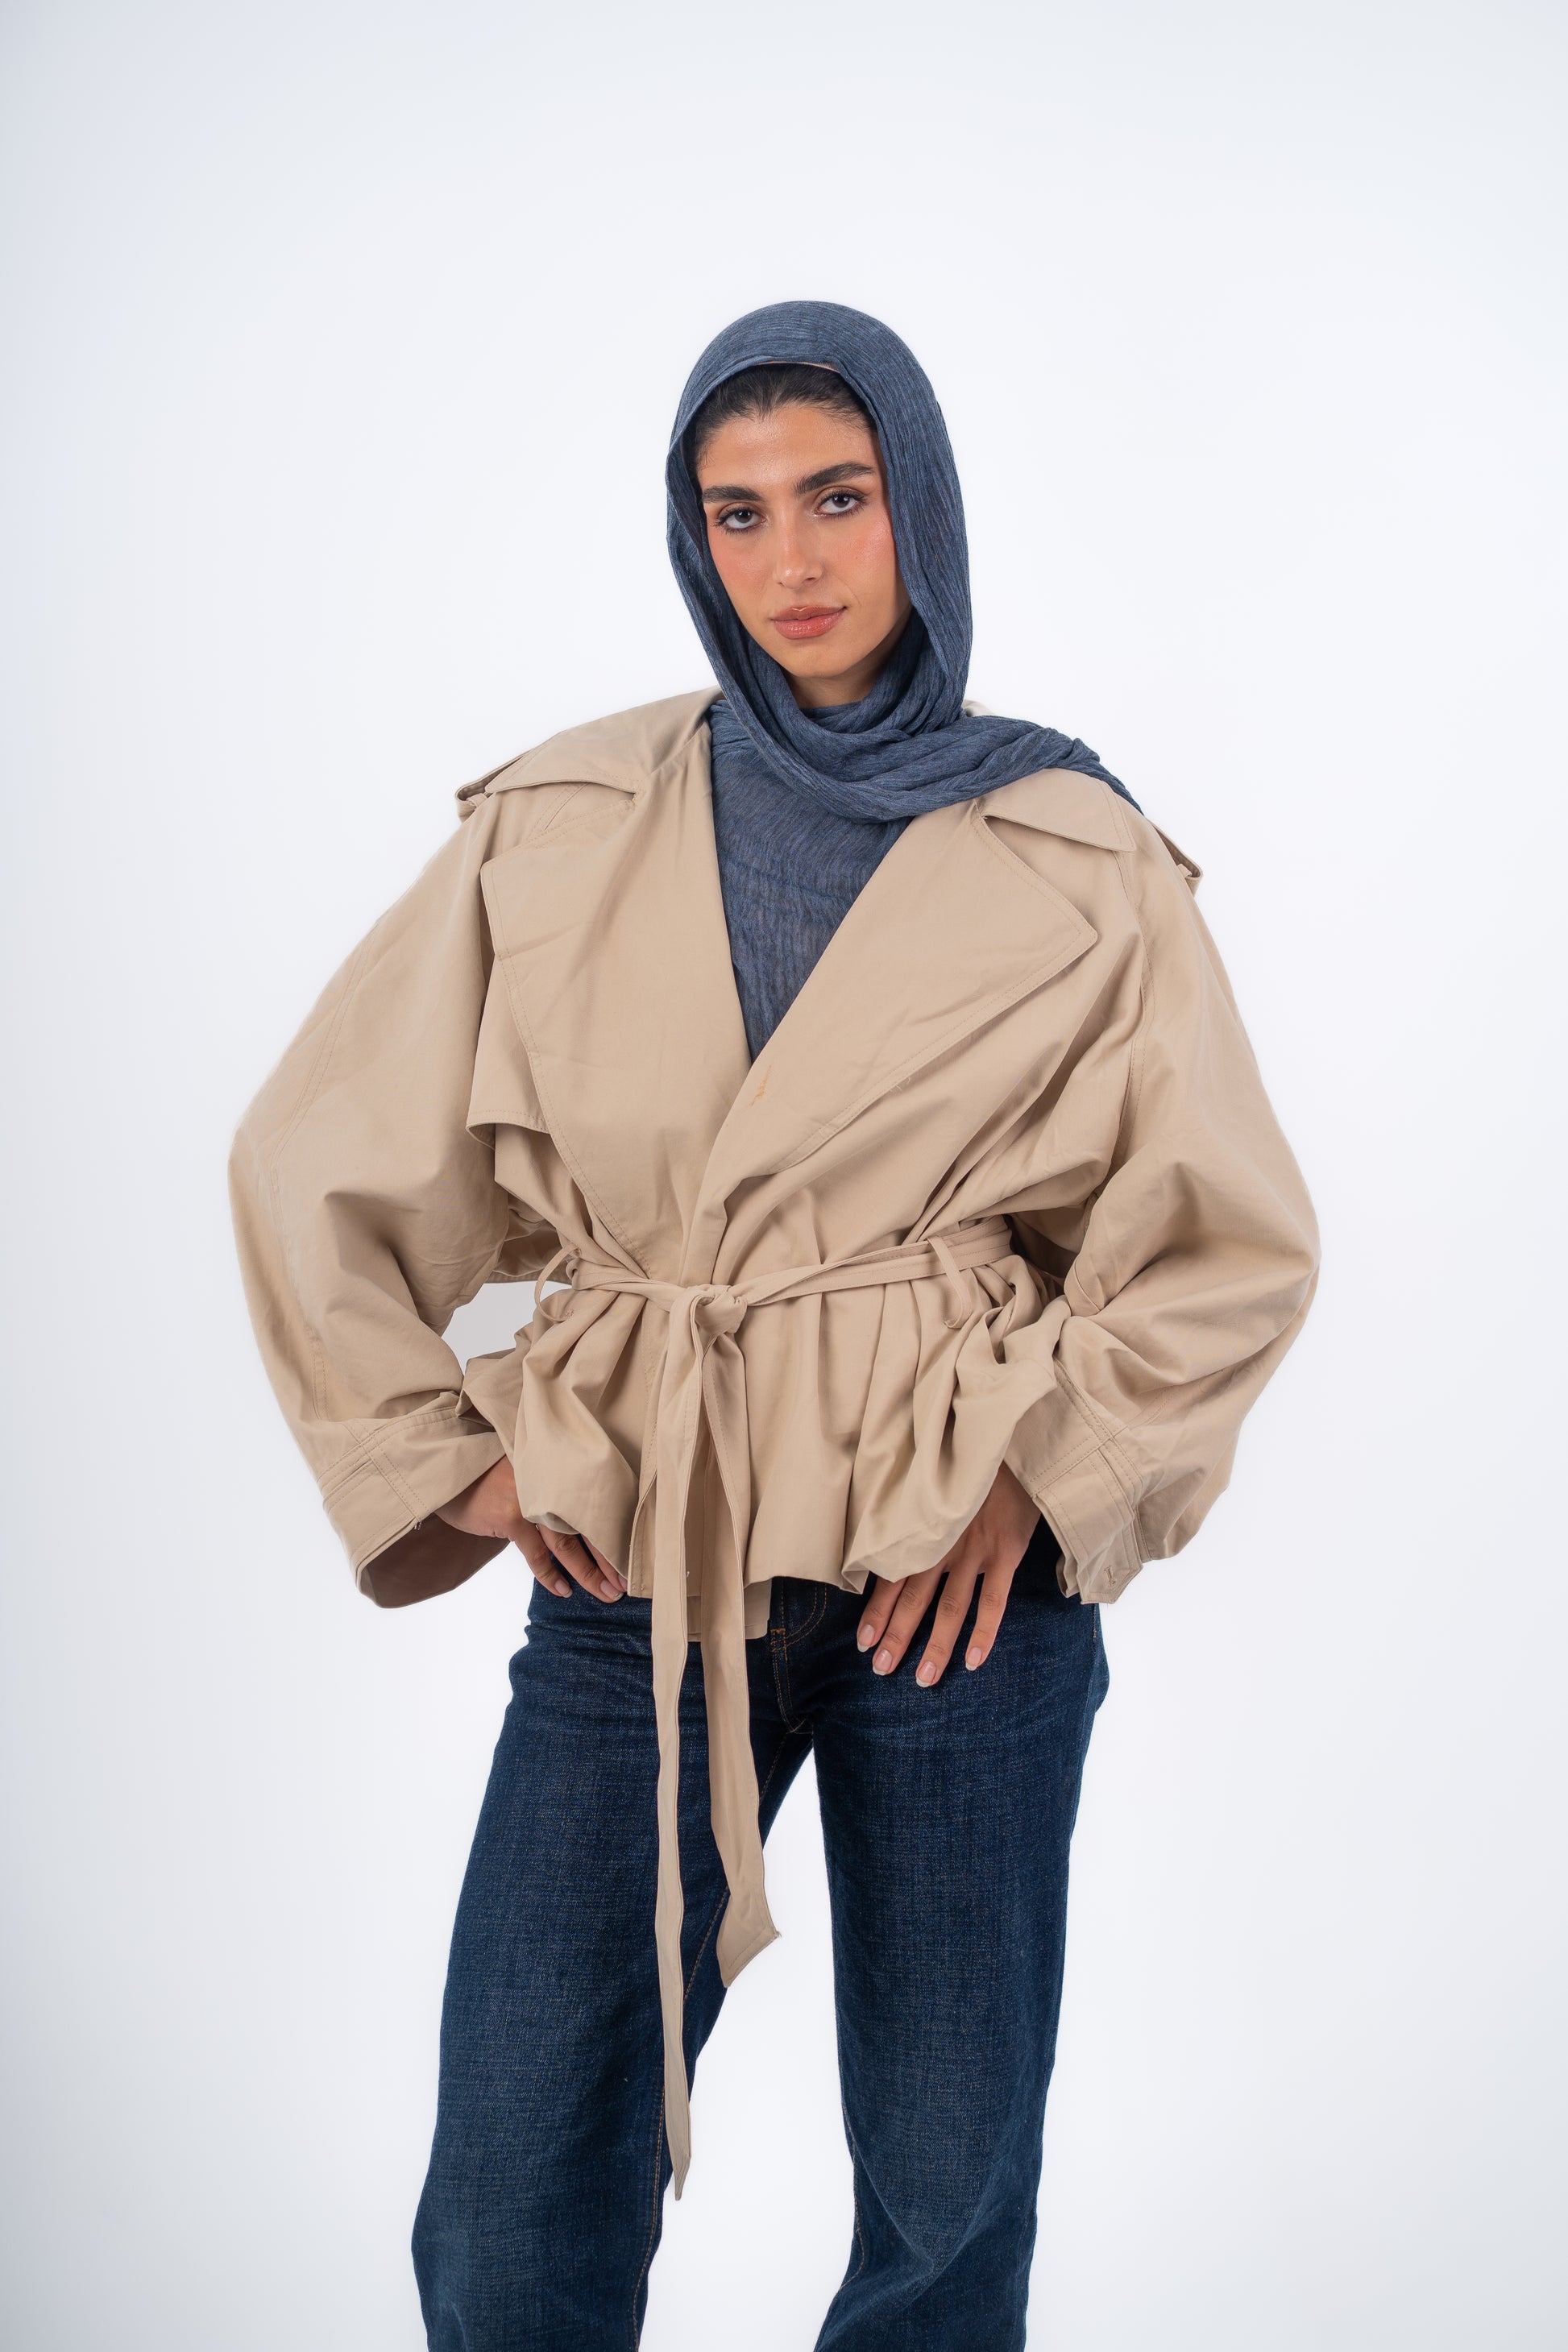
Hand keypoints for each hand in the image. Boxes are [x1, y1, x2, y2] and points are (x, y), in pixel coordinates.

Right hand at [435, 1457, 625, 1602]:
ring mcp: (532, 1501)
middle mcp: (552, 1483)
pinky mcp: (511, 1517)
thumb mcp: (530, 1476)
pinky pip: (537, 1554)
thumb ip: (554, 1495)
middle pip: (590, 1525)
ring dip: (588, 1571)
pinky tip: (564, 1590)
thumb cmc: (493, 1476)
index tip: (632, 1556)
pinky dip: (550, 1574)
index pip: (597, 1505)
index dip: (616, 1532)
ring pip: (568, 1543)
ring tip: (605, 1593)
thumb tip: (580, 1526)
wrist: (454, 1472)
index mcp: (562, 1472)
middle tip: (626, 1583)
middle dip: (610, 1558)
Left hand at [856, 1461, 1039, 1686]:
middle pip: (914, 1598)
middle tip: (880, 1669)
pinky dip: (984, 1632)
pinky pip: (994, 1600)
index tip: (863, 1643)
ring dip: (936, 1645)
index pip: (891, 1577)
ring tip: (923, 1678)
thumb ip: (916, 1520)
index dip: (876, 1612)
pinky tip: (973, 1661)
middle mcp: (942, 1544)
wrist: (1013, 1446)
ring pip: (950, 1607)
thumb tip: (888, 1549)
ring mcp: (975, 1550)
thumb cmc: (969, 1469)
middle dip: (896, 1635)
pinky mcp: (1006, 1552)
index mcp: (922, 1530)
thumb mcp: (933, 1488)